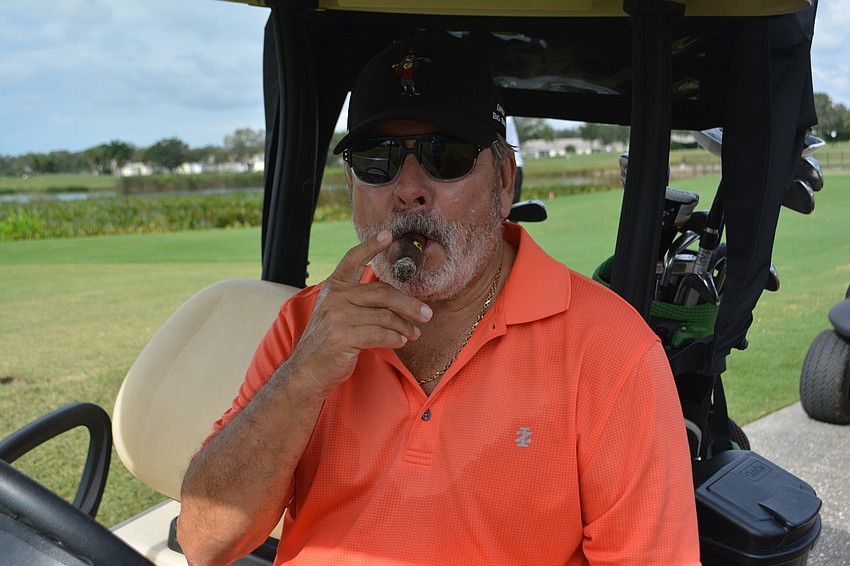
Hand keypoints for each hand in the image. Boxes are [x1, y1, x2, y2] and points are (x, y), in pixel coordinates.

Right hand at [286, 230, 432, 396]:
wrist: (308, 370)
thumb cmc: (330, 341)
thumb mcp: (338, 313)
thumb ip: (359, 300)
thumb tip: (398, 299)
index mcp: (334, 287)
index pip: (352, 259)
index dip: (370, 246)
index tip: (387, 235)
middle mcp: (335, 298)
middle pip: (382, 293)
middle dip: (409, 304)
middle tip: (426, 314)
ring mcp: (337, 317)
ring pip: (384, 316)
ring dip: (404, 326)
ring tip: (414, 333)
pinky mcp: (342, 337)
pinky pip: (379, 334)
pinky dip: (394, 338)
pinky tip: (400, 341)